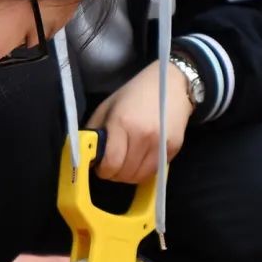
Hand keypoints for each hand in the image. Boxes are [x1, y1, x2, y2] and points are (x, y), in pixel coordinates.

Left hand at [86, 60, 193, 183]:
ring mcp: (161, 144)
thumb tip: (86, 155)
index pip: (111, 163)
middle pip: (125, 174)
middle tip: (112, 164)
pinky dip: (144, 170)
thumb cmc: (133, 94)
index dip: (102, 170)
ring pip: (140, 177)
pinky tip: (140, 158)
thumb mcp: (107, 107)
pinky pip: (155, 171)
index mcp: (122, 123)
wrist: (171, 84)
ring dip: (129, 175)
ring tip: (125, 163)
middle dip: (114, 174)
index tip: (100, 166)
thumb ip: (94, 132)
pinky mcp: (175, 148)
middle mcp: (143, 136)